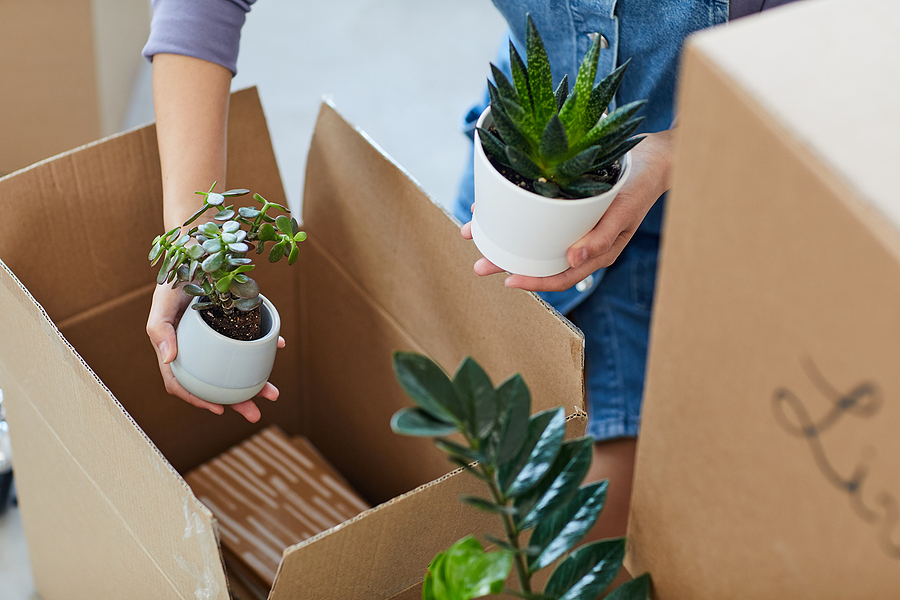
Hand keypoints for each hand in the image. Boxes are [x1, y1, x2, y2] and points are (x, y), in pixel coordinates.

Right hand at [146, 284, 283, 422]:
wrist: (196, 246)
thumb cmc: (174, 277)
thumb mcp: (162, 303)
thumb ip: (161, 331)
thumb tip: (169, 359)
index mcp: (178, 349)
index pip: (184, 383)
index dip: (199, 399)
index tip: (220, 409)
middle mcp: (200, 347)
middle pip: (217, 381)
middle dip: (237, 400)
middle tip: (256, 414)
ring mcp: (221, 335)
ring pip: (238, 365)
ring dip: (256, 382)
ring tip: (273, 393)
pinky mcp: (237, 320)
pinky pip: (252, 337)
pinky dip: (266, 344)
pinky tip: (279, 346)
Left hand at [461, 129, 673, 291]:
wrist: (653, 156)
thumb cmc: (640, 185)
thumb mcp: (624, 210)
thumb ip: (602, 238)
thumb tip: (573, 260)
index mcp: (595, 252)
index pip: (561, 276)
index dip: (534, 282)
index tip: (508, 280)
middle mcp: (580, 243)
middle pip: (540, 260)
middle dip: (507, 262)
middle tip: (479, 263)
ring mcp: (573, 226)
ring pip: (533, 238)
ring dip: (504, 237)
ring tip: (476, 231)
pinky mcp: (567, 206)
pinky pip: (537, 217)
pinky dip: (515, 213)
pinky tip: (496, 205)